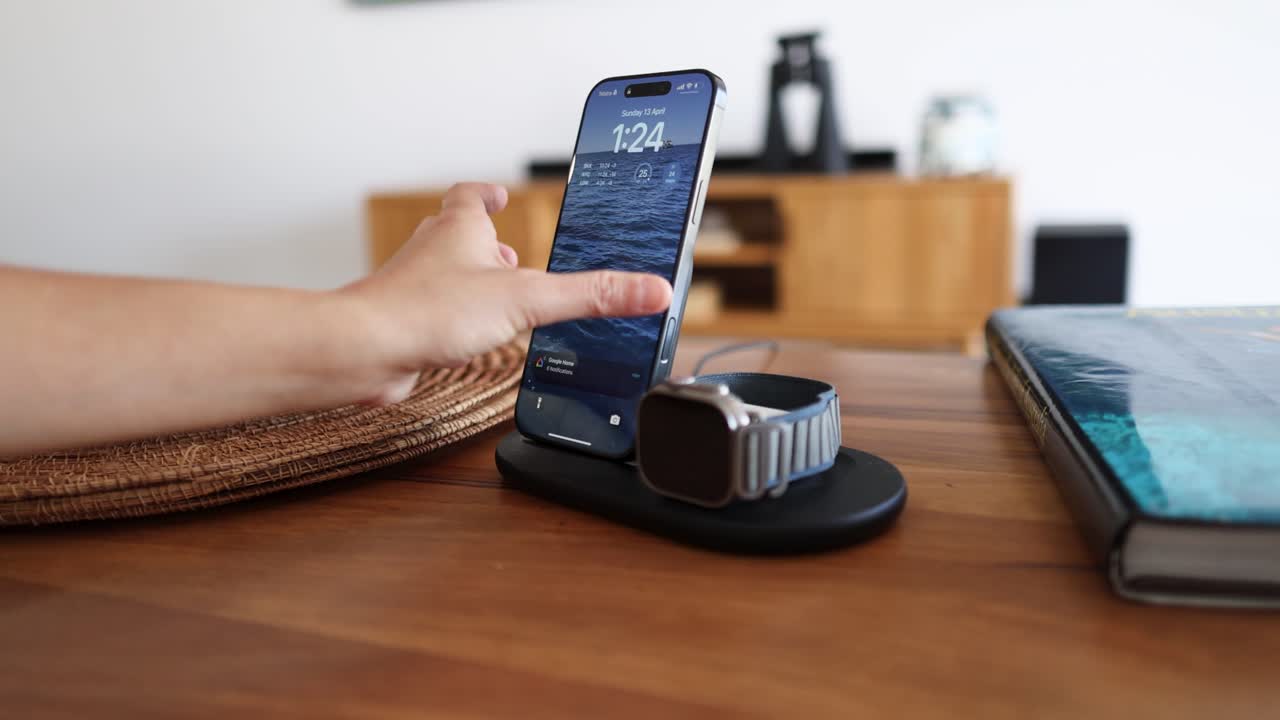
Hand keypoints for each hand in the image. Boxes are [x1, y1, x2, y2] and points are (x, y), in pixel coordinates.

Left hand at [342, 182, 672, 403]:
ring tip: (498, 303)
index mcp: (461, 229)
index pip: (472, 195)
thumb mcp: (528, 299)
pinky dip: (452, 321)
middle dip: (487, 246)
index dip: (488, 193)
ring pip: (444, 276)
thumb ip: (590, 296)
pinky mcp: (404, 324)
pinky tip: (467, 342)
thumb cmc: (430, 311)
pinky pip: (432, 314)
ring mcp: (414, 287)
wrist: (365, 349)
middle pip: (458, 236)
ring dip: (470, 286)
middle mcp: (433, 252)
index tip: (499, 193)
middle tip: (511, 256)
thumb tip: (650, 289)